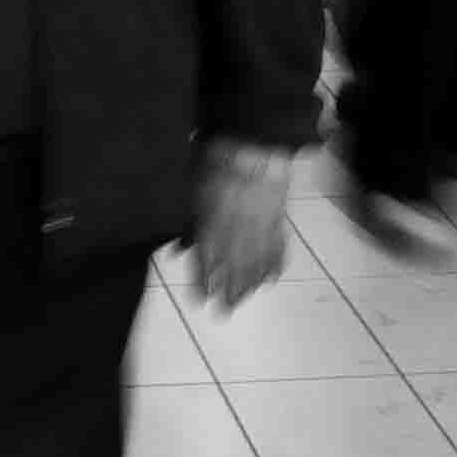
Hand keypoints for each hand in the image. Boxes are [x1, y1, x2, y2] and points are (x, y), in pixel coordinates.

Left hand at [188, 139, 298, 307]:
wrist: (254, 144)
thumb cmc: (217, 162)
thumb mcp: (193, 189)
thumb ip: (189, 222)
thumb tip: (179, 248)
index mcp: (214, 222)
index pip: (207, 259)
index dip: (203, 281)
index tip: (200, 300)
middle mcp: (238, 229)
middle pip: (234, 267)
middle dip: (229, 291)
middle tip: (225, 312)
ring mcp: (260, 225)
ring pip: (256, 261)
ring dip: (250, 284)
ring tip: (245, 300)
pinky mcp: (278, 218)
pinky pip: (277, 246)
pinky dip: (274, 264)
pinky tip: (270, 279)